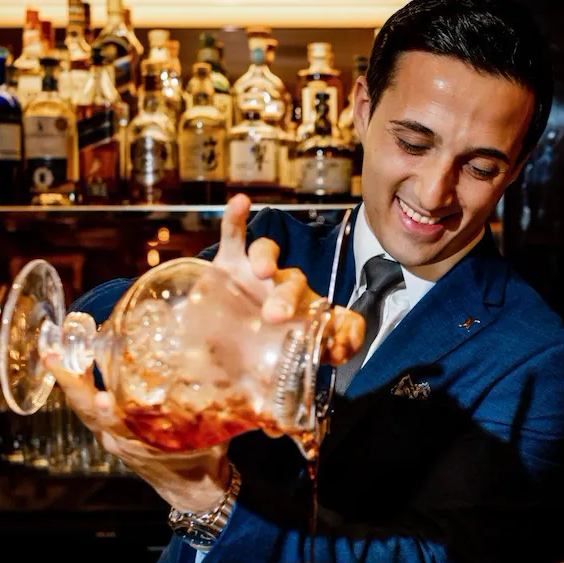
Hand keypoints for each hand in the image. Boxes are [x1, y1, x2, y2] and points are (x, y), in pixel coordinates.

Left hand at [43, 353, 230, 514]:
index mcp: (141, 445)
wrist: (191, 490)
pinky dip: (80, 384)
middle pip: (87, 411)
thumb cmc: (201, 464)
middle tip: (53, 355)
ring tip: (55, 350)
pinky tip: (78, 360)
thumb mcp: (212, 441)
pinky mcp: (110, 429)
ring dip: (68, 379)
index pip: (119, 428)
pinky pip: (88, 406)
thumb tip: (232, 383)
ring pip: (82, 407)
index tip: (103, 397)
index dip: (108, 412)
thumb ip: (214, 414)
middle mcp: (118, 440)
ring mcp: (111, 435)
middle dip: (69, 382)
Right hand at [213, 194, 364, 365]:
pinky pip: (234, 237)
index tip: (337, 347)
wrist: (220, 349)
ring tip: (260, 270)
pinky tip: (240, 202)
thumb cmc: (259, 352)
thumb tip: (343, 349)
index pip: (331, 315)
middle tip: (275, 315)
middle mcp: (283, 288)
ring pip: (266, 254)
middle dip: (285, 298)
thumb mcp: (289, 361)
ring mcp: (255, 273)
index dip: (340, 327)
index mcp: (304, 313)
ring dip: (266, 258)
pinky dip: (236, 219)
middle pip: (291, 284)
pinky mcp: (229, 264)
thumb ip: (321, 354)